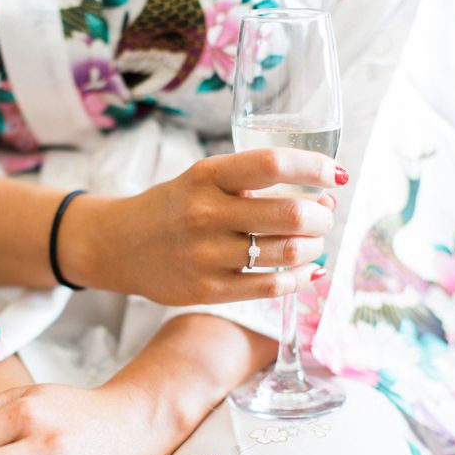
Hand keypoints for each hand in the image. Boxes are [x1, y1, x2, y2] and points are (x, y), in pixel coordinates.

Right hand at [61, 148, 346, 305]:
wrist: (118, 245)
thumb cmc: (170, 208)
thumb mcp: (201, 180)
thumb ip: (251, 183)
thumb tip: (321, 197)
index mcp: (206, 176)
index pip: (273, 163)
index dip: (315, 167)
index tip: (336, 174)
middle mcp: (206, 213)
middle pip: (291, 215)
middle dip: (323, 216)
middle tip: (324, 215)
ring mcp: (206, 256)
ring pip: (287, 253)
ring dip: (314, 246)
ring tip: (311, 242)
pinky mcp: (207, 290)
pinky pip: (270, 287)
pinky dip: (299, 278)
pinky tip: (305, 270)